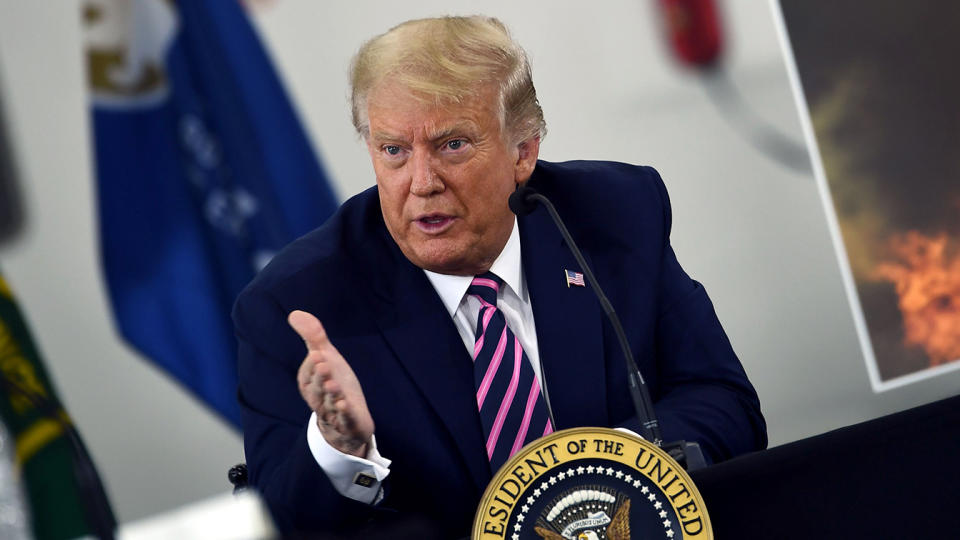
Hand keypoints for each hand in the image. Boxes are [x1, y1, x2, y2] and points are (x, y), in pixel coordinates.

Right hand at [288, 310, 373, 457]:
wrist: (349, 419)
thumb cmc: (335, 383)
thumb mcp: (326, 358)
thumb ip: (313, 337)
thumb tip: (294, 313)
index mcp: (309, 383)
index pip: (310, 372)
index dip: (314, 364)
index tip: (318, 353)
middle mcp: (318, 398)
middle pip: (318, 387)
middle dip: (320, 376)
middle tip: (323, 363)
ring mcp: (333, 412)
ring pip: (330, 403)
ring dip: (331, 393)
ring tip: (333, 384)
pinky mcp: (348, 423)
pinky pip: (344, 419)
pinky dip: (344, 413)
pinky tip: (344, 405)